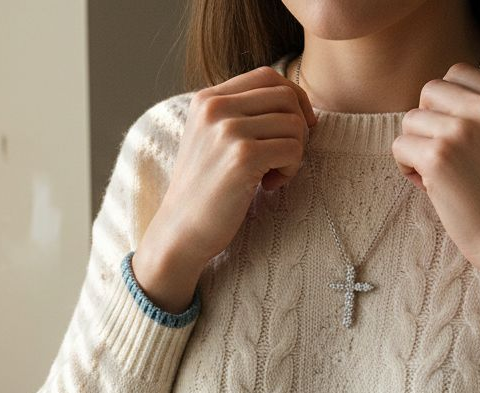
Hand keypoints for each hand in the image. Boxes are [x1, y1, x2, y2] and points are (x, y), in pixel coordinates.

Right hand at [144, 65, 317, 272]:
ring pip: (294, 124)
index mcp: (206, 99)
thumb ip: (241, 113)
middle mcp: (215, 108)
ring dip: (294, 153)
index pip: (267, 76)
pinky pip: (293, 149)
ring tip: (272, 174)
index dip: (294, 97)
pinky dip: (290, 170)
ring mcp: (228, 131)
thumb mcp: (212, 138)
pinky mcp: (242, 157)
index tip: (299, 126)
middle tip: (284, 156)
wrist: (180, 230)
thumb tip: (295, 99)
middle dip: (298, 127)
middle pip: (286, 96)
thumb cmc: (205, 189)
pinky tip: (269, 185)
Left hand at [390, 61, 479, 281]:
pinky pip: (399, 146)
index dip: (447, 104)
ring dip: (416, 147)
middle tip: (444, 155)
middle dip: (428, 122)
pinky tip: (428, 186)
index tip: (457, 135)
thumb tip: (433, 103)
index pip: (458, 73)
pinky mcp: (438, 157)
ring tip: (438, 174)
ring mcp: (462, 131)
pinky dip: (406, 168)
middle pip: (430, 91)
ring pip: (410, 119)